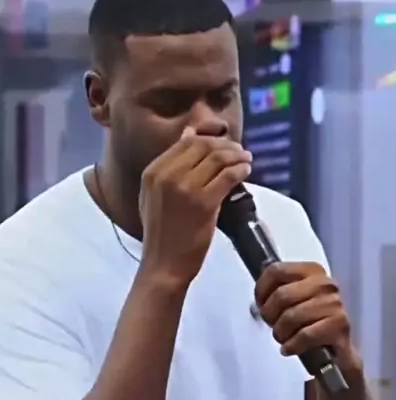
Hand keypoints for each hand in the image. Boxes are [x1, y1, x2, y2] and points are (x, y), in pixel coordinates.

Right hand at [139, 129, 251, 288]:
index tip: (222, 146)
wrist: (163, 265)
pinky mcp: (204, 203)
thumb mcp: (154, 196)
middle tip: (239, 152)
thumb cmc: (161, 235)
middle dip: (225, 146)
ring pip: (218, 158)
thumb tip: (189, 134)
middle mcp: (167, 175)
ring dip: (236, 156)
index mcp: (153, 172)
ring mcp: (186, 188)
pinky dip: (240, 170)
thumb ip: (168, 167)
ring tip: (246, 160)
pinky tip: (246, 172)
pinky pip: (228, 176)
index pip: (186, 142)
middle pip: (203, 146)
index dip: (209, 140)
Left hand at [255, 261, 358, 368]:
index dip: (261, 290)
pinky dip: (292, 345)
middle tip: (274, 326)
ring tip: (283, 338)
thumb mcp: (295, 301)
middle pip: (281, 295)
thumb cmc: (313, 324)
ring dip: (281, 333)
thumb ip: (277, 293)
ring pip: (291, 317)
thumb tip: (260, 300)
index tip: (260, 305)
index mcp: (312, 272)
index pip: (276, 271)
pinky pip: (304, 335)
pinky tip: (289, 348)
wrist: (338, 350)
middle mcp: (324, 284)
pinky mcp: (339, 325)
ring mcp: (334, 303)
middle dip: (270, 315)